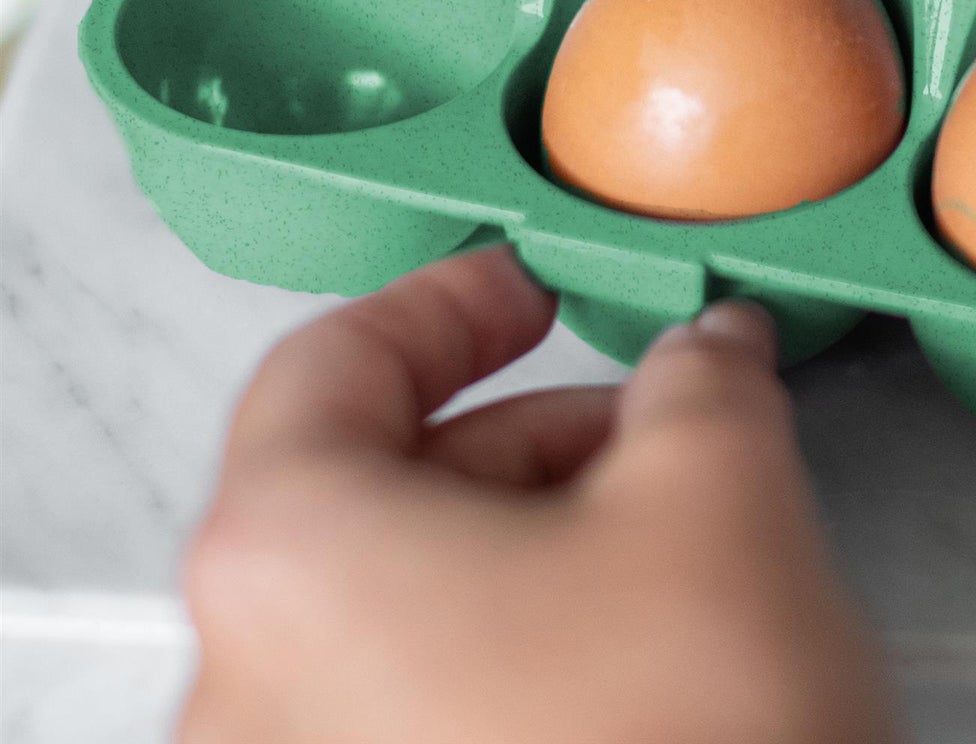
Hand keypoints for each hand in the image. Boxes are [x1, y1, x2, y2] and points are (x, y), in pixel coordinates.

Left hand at [180, 247, 898, 743]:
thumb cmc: (683, 732)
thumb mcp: (719, 488)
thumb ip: (703, 374)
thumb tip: (710, 346)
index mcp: (288, 557)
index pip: (330, 363)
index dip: (450, 302)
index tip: (536, 288)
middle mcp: (244, 691)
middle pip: (372, 490)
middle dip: (531, 437)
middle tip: (656, 428)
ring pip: (398, 608)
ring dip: (531, 542)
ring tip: (671, 549)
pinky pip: (411, 709)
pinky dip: (508, 649)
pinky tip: (633, 662)